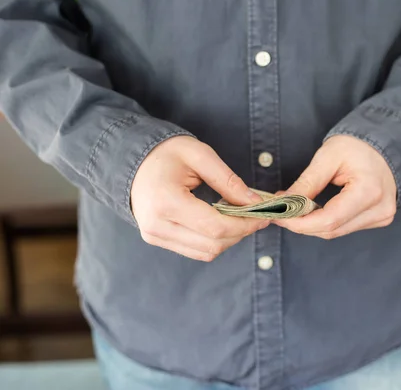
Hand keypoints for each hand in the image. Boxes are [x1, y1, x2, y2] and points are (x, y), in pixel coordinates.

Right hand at [131, 136, 267, 260]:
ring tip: (240, 218)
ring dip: (229, 239)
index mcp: (166, 202)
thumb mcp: (199, 155)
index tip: (263, 215)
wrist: (131, 159)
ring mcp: (154, 236)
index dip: (245, 224)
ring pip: (206, 252)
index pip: (215, 227)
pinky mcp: (156, 239)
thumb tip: (254, 203)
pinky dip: (214, 241)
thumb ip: (228, 180)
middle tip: (257, 217)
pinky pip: (195, 250)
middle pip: (213, 245)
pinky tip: (222, 222)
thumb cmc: (165, 152)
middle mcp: (157, 225)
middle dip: (241, 233)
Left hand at [274, 135, 396, 238]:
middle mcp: (379, 209)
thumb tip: (284, 203)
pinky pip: (345, 227)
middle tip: (279, 212)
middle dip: (301, 224)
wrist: (384, 144)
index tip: (278, 216)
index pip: (329, 220)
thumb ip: (306, 183)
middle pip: (331, 230)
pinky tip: (313, 211)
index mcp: (369, 191)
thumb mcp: (328, 157)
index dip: (300, 223)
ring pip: (336, 231)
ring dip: (312, 224)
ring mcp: (381, 216)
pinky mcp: (378, 219)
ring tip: (293, 210)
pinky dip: (326, 222)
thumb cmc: (358, 145)